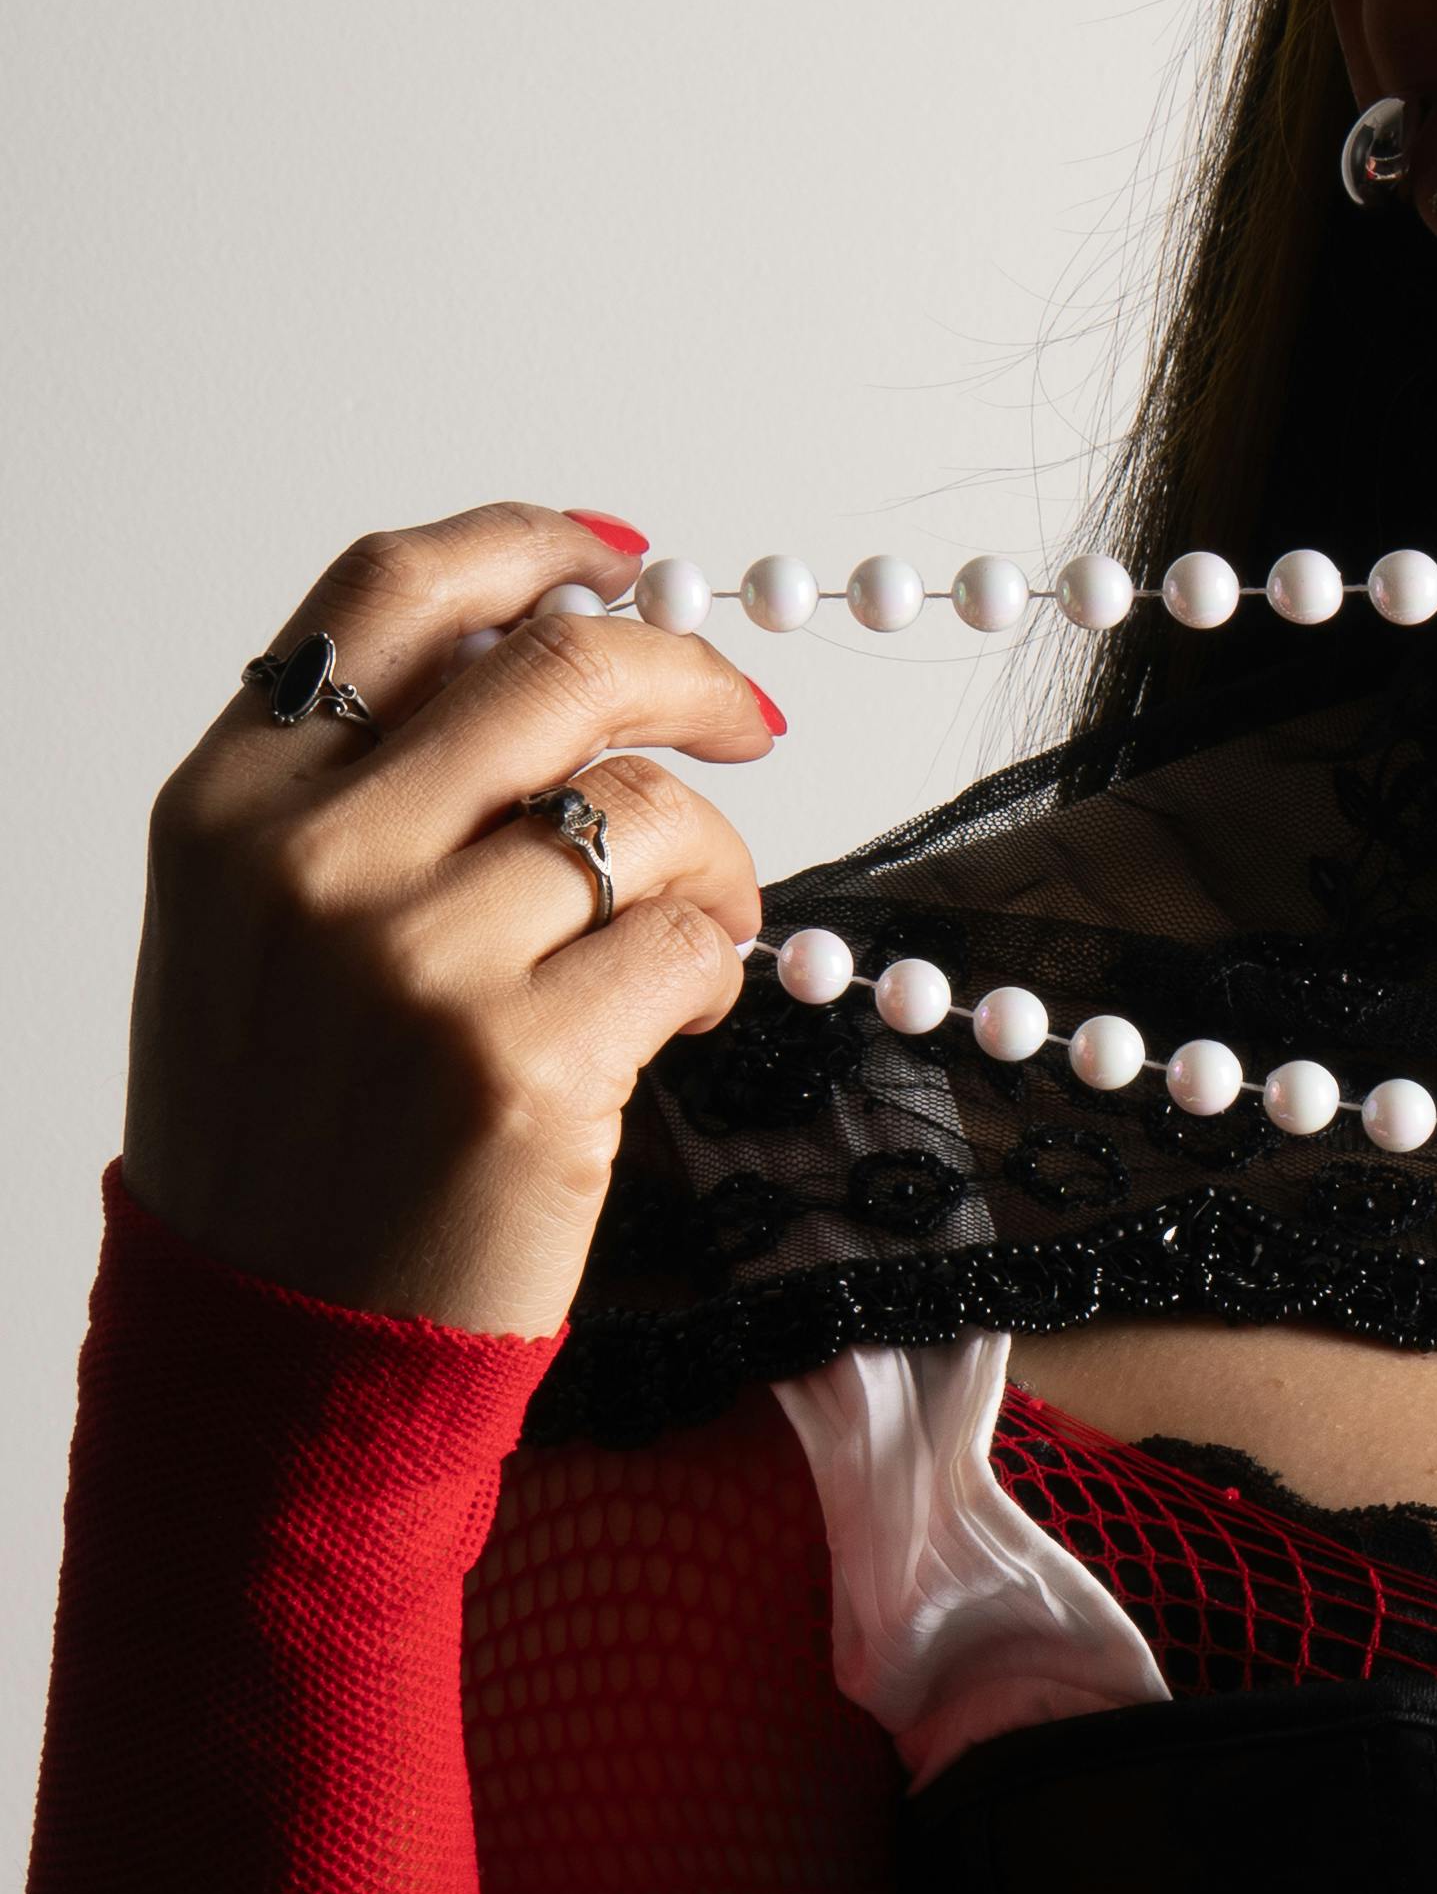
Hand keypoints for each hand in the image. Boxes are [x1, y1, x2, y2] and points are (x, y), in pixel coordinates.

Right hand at [126, 511, 784, 1334]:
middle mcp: (311, 862)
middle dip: (686, 676)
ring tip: (698, 924)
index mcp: (229, 804)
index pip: (394, 595)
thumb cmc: (283, 1134)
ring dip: (712, 860)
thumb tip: (553, 656)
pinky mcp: (524, 1067)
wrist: (274, 1342)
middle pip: (555, 673)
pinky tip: (681, 1004)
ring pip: (646, 816)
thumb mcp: (253, 928)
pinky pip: (687, 943)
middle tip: (750, 719)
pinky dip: (716, 960)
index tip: (626, 563)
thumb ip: (365, 789)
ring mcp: (415, 963)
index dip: (532, 551)